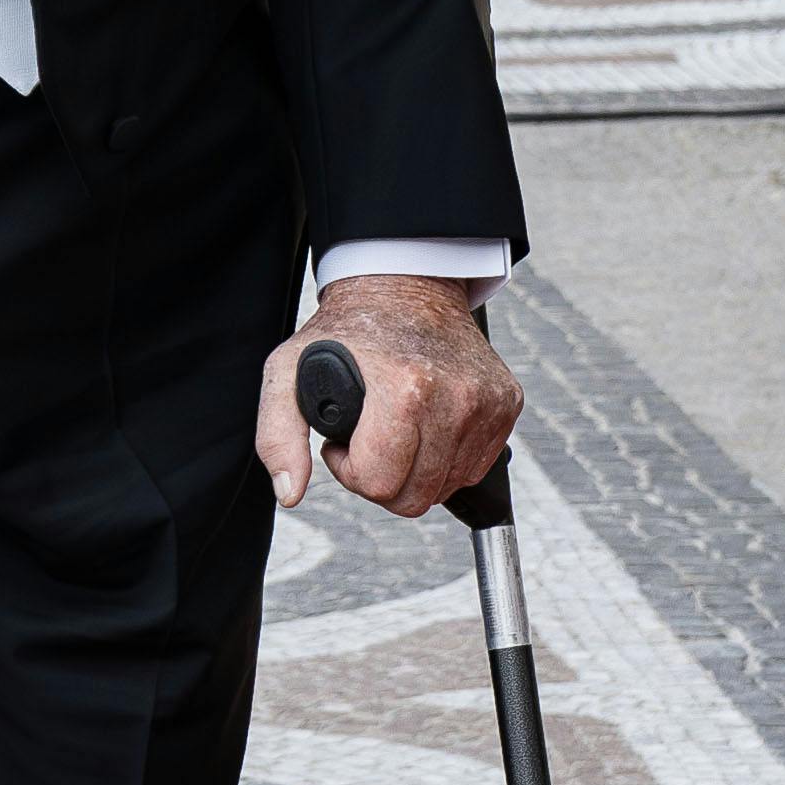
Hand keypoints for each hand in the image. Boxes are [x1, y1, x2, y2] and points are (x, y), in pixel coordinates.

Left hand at [255, 274, 520, 522]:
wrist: (406, 288)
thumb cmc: (347, 330)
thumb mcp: (287, 370)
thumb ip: (277, 436)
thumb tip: (289, 493)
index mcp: (405, 390)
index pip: (379, 483)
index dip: (348, 471)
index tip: (340, 442)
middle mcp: (456, 397)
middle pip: (415, 497)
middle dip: (380, 479)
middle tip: (365, 441)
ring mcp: (487, 403)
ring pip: (445, 488)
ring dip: (413, 472)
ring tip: (393, 429)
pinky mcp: (507, 404)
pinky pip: (474, 468)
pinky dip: (444, 460)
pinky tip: (423, 426)